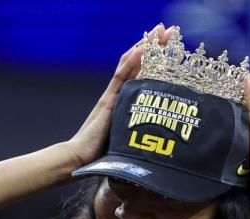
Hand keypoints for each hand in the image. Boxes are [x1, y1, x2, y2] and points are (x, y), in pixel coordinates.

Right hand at [63, 24, 176, 168]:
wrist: (79, 159)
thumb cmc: (101, 156)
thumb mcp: (126, 141)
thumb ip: (138, 134)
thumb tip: (160, 140)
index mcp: (121, 100)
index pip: (137, 71)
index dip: (151, 56)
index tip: (166, 42)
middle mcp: (116, 93)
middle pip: (135, 61)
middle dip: (152, 44)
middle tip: (169, 28)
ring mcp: (112, 95)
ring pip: (130, 63)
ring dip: (146, 45)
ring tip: (160, 30)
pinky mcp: (109, 101)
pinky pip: (122, 77)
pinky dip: (133, 61)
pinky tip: (144, 49)